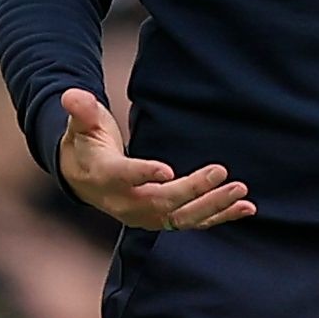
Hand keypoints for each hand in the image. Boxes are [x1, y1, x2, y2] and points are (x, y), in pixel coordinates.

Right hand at [56, 89, 254, 231]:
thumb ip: (81, 111)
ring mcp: (146, 216)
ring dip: (213, 206)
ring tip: (240, 192)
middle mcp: (127, 203)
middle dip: (193, 189)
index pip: (125, 177)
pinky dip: (219, 216)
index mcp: (106, 177)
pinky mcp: (162, 219)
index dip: (144, 174)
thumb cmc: (86, 146)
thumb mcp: (81, 126)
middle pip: (162, 201)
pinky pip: (192, 222)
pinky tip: (246, 209)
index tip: (167, 171)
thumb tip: (72, 95)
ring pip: (181, 218)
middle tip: (221, 172)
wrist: (83, 180)